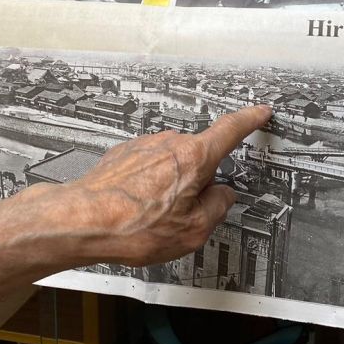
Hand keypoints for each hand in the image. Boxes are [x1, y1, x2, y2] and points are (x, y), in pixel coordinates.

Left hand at [0, 105, 271, 337]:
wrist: (81, 221)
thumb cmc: (136, 227)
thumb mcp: (193, 231)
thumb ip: (217, 208)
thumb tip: (221, 195)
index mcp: (195, 157)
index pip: (231, 131)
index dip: (249, 121)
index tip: (261, 112)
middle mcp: (169, 142)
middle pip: (199, 158)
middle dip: (199, 182)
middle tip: (185, 215)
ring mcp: (143, 145)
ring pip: (172, 164)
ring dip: (170, 186)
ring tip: (152, 219)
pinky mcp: (122, 154)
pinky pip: (147, 167)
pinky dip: (147, 186)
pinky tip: (134, 210)